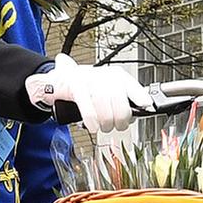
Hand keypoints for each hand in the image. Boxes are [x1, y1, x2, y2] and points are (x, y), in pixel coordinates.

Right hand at [28, 54, 152, 135]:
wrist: (55, 81)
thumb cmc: (84, 88)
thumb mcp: (105, 91)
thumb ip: (122, 100)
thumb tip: (143, 109)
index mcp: (114, 75)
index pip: (132, 86)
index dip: (141, 97)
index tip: (147, 107)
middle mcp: (103, 75)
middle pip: (121, 102)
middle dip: (121, 119)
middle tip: (119, 125)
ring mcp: (89, 79)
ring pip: (105, 106)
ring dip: (106, 122)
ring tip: (103, 127)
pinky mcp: (74, 85)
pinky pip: (87, 106)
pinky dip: (91, 119)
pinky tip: (93, 126)